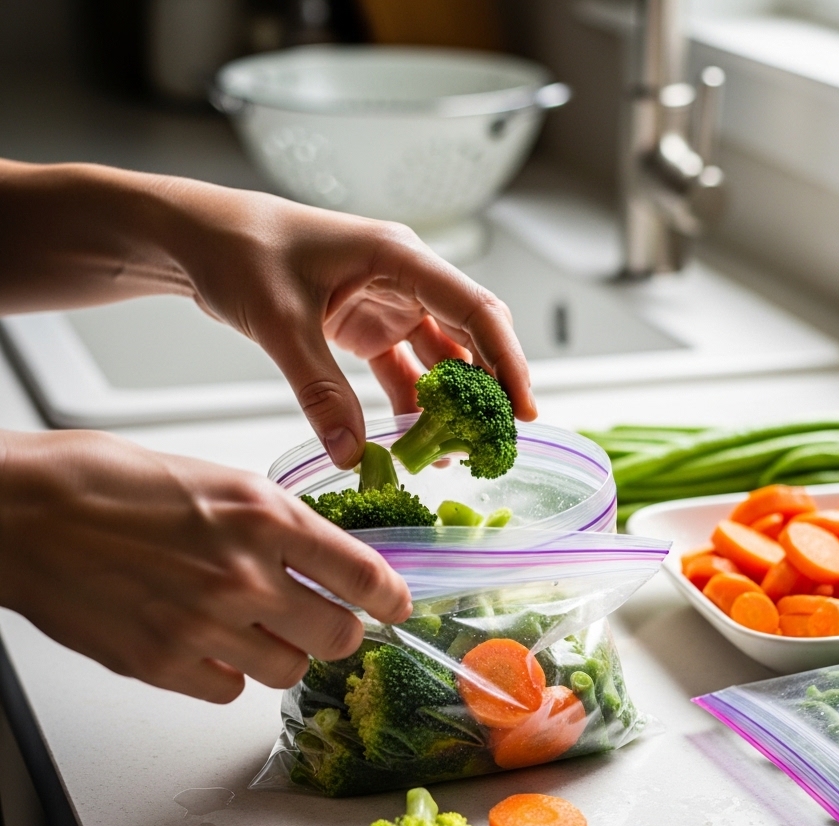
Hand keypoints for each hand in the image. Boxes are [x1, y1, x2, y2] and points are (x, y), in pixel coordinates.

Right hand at [0, 430, 411, 702]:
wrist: (25, 510)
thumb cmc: (113, 483)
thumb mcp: (221, 481)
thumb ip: (281, 526)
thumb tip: (328, 561)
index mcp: (266, 518)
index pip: (364, 574)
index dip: (391, 597)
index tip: (396, 607)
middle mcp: (244, 576)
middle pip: (339, 638)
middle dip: (340, 632)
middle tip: (326, 621)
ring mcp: (203, 626)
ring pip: (288, 672)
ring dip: (282, 653)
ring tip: (252, 626)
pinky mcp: (161, 665)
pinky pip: (228, 690)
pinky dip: (226, 672)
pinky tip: (203, 640)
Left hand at [166, 183, 536, 466]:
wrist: (197, 239)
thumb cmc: (239, 249)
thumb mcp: (280, 321)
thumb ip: (319, 389)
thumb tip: (354, 454)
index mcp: (398, 257)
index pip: (475, 310)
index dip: (508, 361)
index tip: (523, 411)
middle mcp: (405, 279)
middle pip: (469, 337)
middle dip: (486, 391)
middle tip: (495, 444)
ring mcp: (388, 304)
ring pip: (440, 360)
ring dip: (449, 405)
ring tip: (456, 455)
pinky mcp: (367, 328)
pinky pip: (404, 372)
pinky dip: (412, 406)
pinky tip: (415, 442)